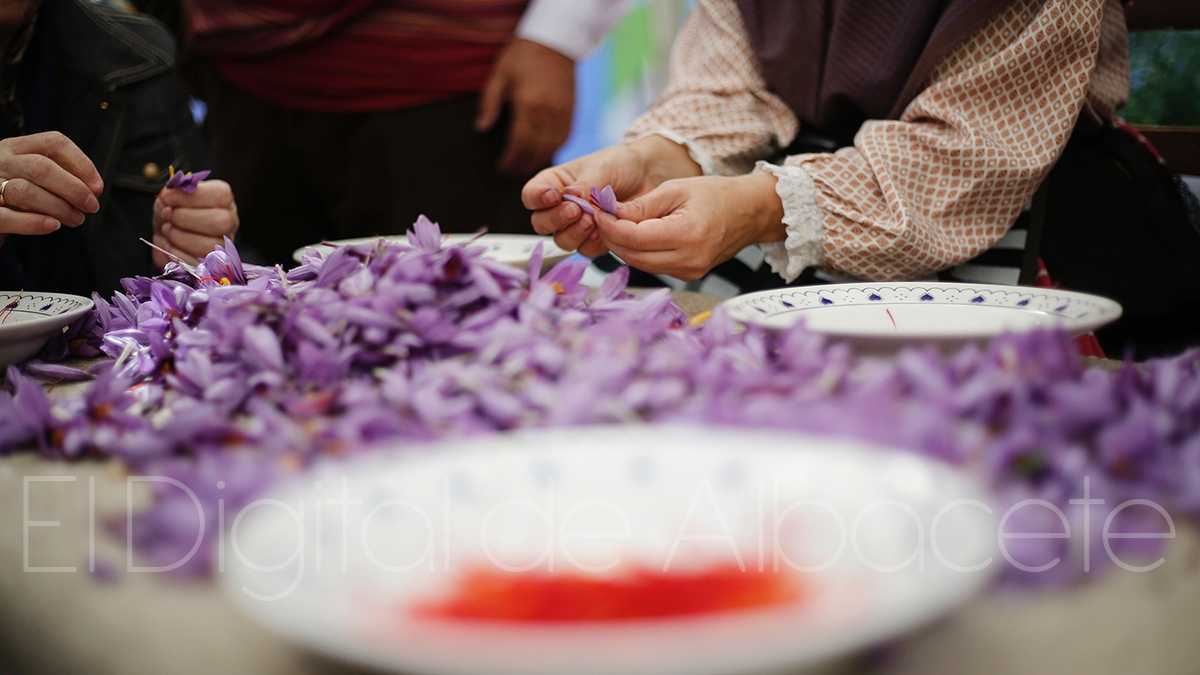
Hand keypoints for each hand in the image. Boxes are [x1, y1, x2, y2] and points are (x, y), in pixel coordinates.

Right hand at [0, 131, 101, 235]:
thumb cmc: (17, 196)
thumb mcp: (35, 178)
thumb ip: (61, 177)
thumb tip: (94, 189)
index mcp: (16, 148)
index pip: (53, 143)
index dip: (81, 164)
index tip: (97, 187)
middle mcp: (0, 161)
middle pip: (40, 167)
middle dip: (74, 189)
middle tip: (91, 206)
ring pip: (25, 191)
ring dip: (59, 208)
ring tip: (76, 219)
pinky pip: (6, 217)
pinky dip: (33, 223)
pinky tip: (53, 226)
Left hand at [152, 180, 238, 268]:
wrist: (165, 230)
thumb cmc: (172, 209)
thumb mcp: (172, 194)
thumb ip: (174, 192)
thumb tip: (169, 195)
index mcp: (223, 199)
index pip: (219, 195)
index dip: (190, 197)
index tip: (167, 197)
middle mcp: (229, 222)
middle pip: (219, 222)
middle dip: (186, 219)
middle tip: (167, 215)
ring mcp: (223, 245)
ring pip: (209, 245)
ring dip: (179, 237)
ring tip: (166, 229)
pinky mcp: (211, 265)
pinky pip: (197, 263)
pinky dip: (176, 253)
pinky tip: (168, 244)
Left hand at [476, 39, 573, 177]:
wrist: (556, 40)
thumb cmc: (523, 55)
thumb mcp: (499, 75)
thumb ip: (489, 103)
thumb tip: (481, 128)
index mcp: (529, 105)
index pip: (519, 143)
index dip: (510, 160)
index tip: (500, 170)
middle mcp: (549, 113)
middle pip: (536, 150)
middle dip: (522, 166)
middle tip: (510, 177)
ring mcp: (563, 114)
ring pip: (552, 148)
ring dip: (537, 161)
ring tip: (524, 170)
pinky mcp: (572, 112)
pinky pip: (563, 139)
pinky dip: (552, 150)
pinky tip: (542, 154)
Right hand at [521, 136, 701, 256]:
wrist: (650, 176)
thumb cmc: (620, 164)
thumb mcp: (600, 168)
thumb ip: (584, 185)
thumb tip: (569, 198)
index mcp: (554, 184)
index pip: (531, 195)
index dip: (537, 198)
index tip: (553, 195)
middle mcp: (561, 207)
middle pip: (542, 223)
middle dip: (556, 219)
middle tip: (575, 211)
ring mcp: (577, 226)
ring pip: (562, 240)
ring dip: (574, 233)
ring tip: (593, 221)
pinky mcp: (596, 239)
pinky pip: (586, 249)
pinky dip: (593, 242)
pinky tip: (605, 231)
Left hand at [595, 173, 785, 279]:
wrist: (749, 212)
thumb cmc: (716, 194)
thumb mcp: (677, 189)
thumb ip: (642, 205)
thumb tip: (610, 213)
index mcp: (687, 234)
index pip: (635, 238)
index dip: (610, 226)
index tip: (597, 211)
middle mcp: (688, 260)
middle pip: (633, 255)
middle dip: (611, 237)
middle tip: (600, 218)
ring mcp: (689, 272)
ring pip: (640, 264)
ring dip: (622, 247)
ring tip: (613, 225)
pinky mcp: (688, 275)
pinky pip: (653, 266)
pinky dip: (638, 253)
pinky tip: (632, 236)